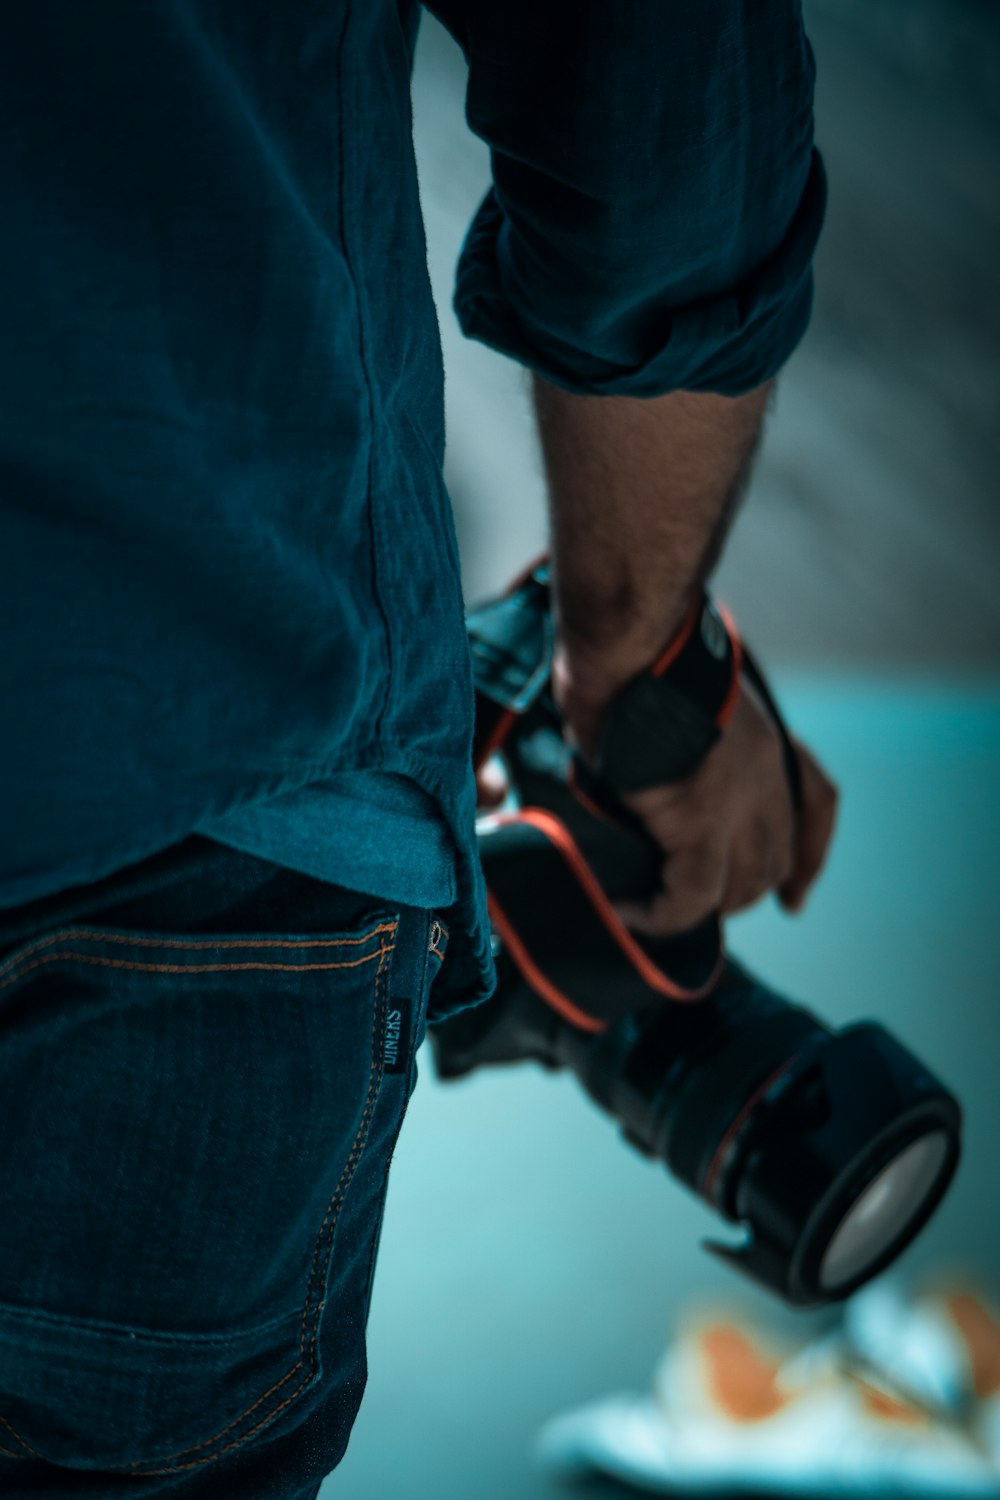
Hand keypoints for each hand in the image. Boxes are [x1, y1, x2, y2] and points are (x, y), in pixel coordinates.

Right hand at [554, 648, 838, 936]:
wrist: (630, 650)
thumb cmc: (636, 659)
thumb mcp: (683, 699)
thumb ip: (688, 740)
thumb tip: (652, 776)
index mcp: (766, 739)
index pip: (818, 802)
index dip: (810, 858)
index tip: (795, 898)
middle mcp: (767, 774)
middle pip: (776, 858)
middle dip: (742, 891)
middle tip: (692, 901)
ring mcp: (739, 801)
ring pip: (742, 885)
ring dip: (703, 907)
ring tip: (655, 907)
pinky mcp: (700, 821)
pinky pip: (692, 896)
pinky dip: (662, 915)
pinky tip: (630, 913)